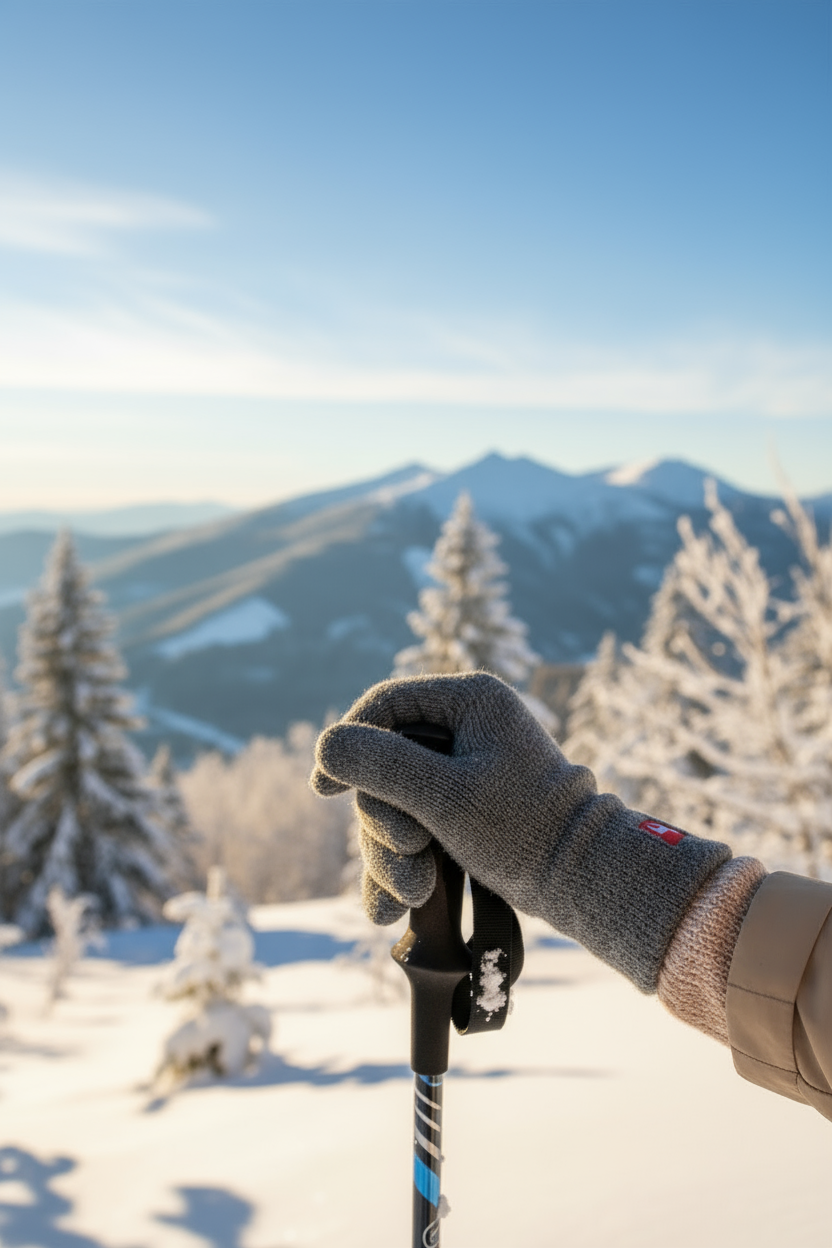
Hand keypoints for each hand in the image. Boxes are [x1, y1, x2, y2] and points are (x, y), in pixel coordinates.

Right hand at [311, 672, 731, 991]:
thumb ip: (381, 766)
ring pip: (394, 805)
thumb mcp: (444, 796)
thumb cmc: (522, 830)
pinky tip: (392, 909)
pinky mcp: (462, 813)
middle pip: (384, 764)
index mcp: (470, 702)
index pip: (385, 706)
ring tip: (412, 896)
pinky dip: (401, 867)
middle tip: (408, 855)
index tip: (324, 790)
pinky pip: (413, 830)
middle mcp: (465, 728)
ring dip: (392, 855)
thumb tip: (325, 746)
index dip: (349, 744)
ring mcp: (463, 772)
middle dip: (384, 821)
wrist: (583, 882)